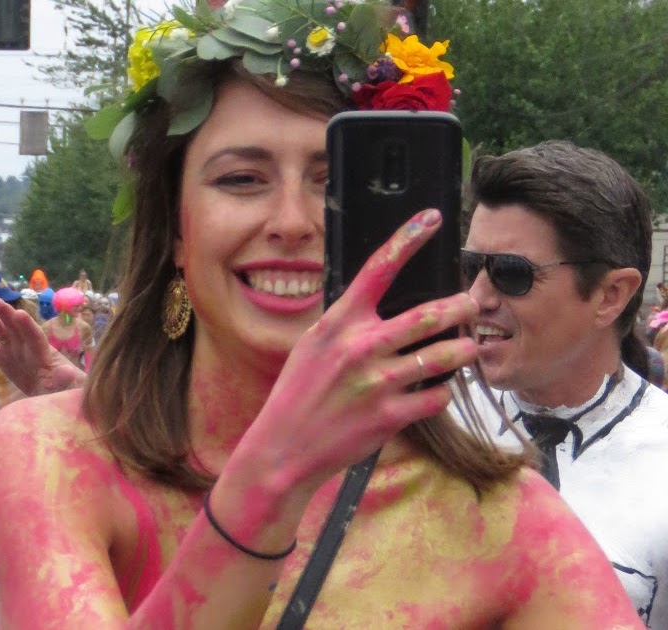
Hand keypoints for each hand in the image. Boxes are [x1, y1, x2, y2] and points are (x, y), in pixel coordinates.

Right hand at [0, 298, 84, 395]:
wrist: (52, 391)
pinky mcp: (2, 356)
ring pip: (0, 330)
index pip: (35, 336)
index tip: (20, 314)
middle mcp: (26, 345)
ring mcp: (13, 348)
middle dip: (7, 315)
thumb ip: (64, 378)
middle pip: (16, 328)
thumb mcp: (66, 385)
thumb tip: (68, 373)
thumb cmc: (62, 387)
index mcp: (43, 352)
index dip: (28, 326)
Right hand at [232, 210, 478, 497]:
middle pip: (429, 315)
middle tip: (472, 304)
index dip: (407, 238)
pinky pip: (436, 397)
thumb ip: (346, 324)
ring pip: (443, 358)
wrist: (283, 449)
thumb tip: (381, 303)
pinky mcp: (389, 417)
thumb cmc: (297, 394)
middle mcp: (359, 348)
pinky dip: (442, 392)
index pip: (377, 269)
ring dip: (463, 351)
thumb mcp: (311, 346)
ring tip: (468, 347)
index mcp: (338, 324)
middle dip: (461, 307)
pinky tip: (436, 391)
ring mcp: (376, 382)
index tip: (430, 218)